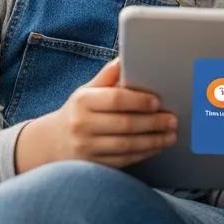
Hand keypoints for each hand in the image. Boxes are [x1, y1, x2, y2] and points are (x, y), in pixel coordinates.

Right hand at [22, 59, 176, 169]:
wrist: (50, 143)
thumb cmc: (77, 111)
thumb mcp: (87, 90)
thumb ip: (107, 76)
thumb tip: (126, 57)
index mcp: (83, 101)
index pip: (116, 99)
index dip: (139, 101)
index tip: (158, 102)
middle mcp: (82, 125)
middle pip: (125, 125)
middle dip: (153, 123)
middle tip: (173, 120)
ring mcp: (86, 148)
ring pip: (126, 146)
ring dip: (153, 141)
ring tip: (170, 136)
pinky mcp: (92, 166)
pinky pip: (122, 161)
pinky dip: (142, 154)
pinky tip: (156, 148)